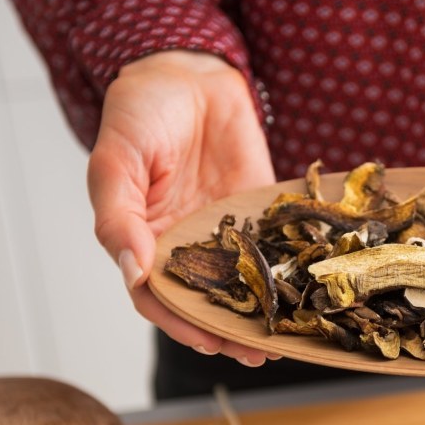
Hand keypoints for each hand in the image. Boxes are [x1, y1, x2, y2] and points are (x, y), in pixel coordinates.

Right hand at [89, 50, 277, 365]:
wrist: (186, 72)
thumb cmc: (138, 114)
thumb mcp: (115, 162)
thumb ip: (118, 217)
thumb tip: (133, 271)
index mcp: (142, 240)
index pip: (158, 297)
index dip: (181, 322)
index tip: (208, 340)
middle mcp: (184, 243)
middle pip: (205, 299)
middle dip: (230, 330)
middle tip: (258, 352)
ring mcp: (223, 229)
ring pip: (242, 281)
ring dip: (262, 310)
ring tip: (289, 337)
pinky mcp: (256, 209)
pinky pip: (273, 244)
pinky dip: (288, 269)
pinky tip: (309, 289)